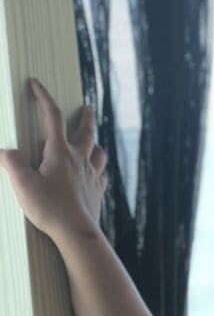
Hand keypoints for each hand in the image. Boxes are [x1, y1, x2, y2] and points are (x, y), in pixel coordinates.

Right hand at [0, 79, 107, 241]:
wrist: (77, 231)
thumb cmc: (49, 208)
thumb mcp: (22, 184)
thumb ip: (11, 163)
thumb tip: (2, 150)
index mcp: (60, 152)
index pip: (52, 117)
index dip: (44, 98)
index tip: (37, 84)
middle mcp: (80, 159)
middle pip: (86, 131)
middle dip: (84, 116)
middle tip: (86, 106)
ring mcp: (92, 174)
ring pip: (99, 151)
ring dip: (95, 141)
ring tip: (92, 139)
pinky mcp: (97, 190)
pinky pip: (102, 173)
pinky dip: (99, 167)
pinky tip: (97, 171)